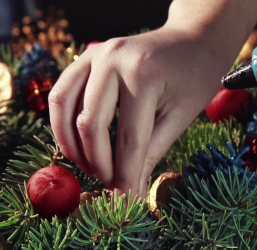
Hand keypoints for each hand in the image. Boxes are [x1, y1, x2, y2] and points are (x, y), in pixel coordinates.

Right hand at [49, 28, 236, 197]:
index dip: (125, 176)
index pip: (129, 139)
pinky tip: (79, 145)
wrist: (193, 40)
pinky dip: (63, 123)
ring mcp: (95, 53)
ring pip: (65, 109)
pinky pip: (61, 94)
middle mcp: (112, 59)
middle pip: (91, 125)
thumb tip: (128, 192)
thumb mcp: (180, 118)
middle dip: (99, 164)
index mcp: (145, 75)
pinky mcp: (86, 56)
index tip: (125, 202)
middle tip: (111, 185)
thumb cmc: (195, 79)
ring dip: (74, 146)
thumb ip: (151, 154)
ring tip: (93, 169)